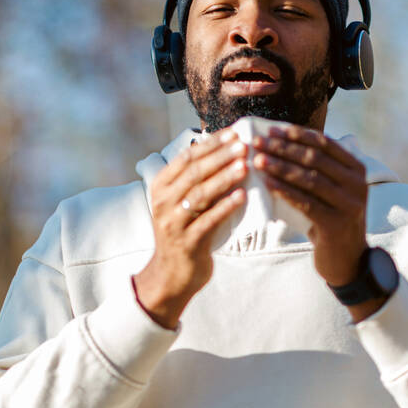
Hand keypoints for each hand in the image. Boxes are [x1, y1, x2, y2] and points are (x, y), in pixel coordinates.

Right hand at [132, 129, 248, 328]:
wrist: (172, 274)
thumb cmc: (185, 231)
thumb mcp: (183, 203)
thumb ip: (197, 180)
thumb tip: (226, 149)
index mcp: (161, 186)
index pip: (186, 158)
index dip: (211, 144)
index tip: (233, 133)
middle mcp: (163, 202)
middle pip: (194, 173)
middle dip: (220, 157)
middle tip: (244, 145)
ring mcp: (173, 223)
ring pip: (200, 194)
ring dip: (224, 178)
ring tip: (245, 166)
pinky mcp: (186, 242)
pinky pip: (208, 221)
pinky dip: (225, 207)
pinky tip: (242, 196)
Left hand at [251, 125, 368, 286]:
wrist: (346, 259)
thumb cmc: (331, 218)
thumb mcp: (332, 190)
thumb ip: (318, 169)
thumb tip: (281, 141)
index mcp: (357, 169)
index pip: (325, 143)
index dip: (297, 135)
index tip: (272, 130)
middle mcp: (357, 184)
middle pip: (315, 159)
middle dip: (283, 148)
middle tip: (258, 142)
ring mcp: (349, 204)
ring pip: (309, 178)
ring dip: (280, 167)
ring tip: (258, 160)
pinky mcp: (336, 224)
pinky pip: (305, 202)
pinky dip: (284, 190)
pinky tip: (267, 183)